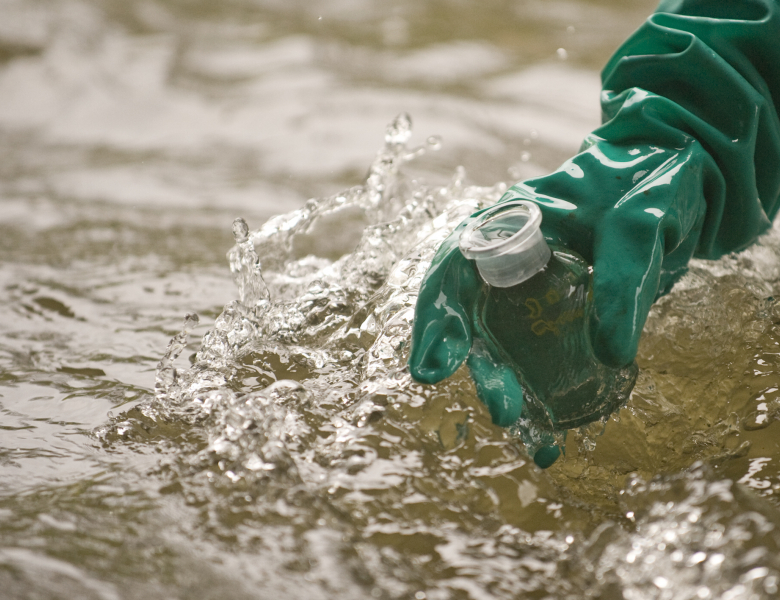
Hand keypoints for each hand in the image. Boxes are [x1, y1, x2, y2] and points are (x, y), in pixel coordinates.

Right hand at [409, 136, 710, 467]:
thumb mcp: (638, 223)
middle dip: (481, 368)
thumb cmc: (646, 183)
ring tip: (537, 441)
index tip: (432, 369)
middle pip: (471, 316)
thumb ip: (622, 279)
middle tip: (502, 412)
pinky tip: (552, 429)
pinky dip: (541, 393)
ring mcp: (528, 288)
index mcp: (508, 222)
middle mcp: (505, 258)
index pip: (453, 267)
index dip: (436, 318)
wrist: (674, 181)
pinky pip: (535, 355)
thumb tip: (612, 354)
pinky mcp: (554, 312)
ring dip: (511, 390)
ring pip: (500, 344)